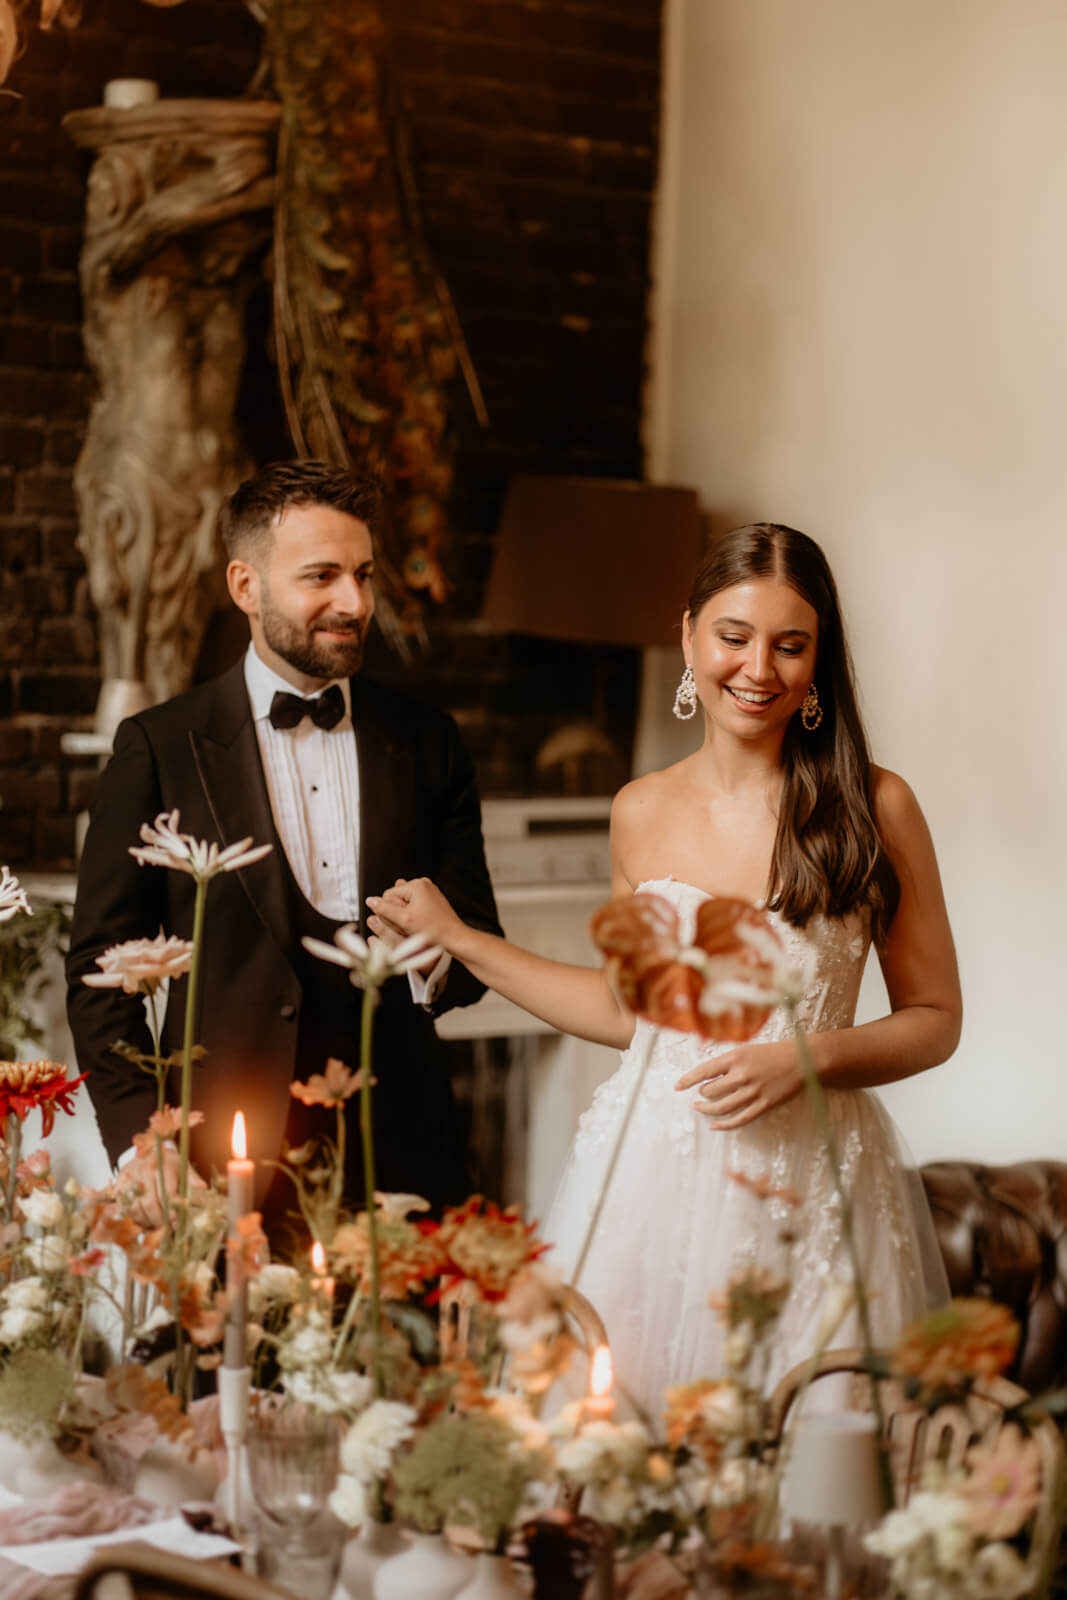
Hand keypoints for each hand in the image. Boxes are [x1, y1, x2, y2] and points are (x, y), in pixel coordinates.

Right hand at [114, 1143, 205, 1228]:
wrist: (149, 1150)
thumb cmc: (169, 1162)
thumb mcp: (183, 1166)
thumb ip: (192, 1177)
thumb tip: (202, 1186)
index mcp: (164, 1165)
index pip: (167, 1194)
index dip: (172, 1211)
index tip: (177, 1223)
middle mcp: (145, 1169)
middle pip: (150, 1203)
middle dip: (159, 1220)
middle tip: (166, 1229)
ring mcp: (130, 1176)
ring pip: (135, 1207)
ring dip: (145, 1221)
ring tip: (155, 1227)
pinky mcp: (119, 1182)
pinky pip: (124, 1205)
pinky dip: (133, 1217)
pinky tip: (142, 1221)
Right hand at [368, 877, 463, 956]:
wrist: (454, 938)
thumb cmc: (434, 930)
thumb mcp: (404, 920)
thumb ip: (384, 909)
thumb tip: (371, 900)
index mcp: (416, 885)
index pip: (387, 895)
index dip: (390, 911)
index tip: (401, 921)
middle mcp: (424, 884)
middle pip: (396, 899)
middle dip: (399, 913)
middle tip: (410, 925)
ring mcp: (429, 892)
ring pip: (405, 905)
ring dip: (406, 916)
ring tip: (417, 925)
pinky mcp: (432, 901)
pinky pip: (415, 907)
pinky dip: (414, 917)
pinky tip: (421, 924)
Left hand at [674, 1039, 804, 1128]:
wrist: (802, 1060)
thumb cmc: (772, 1053)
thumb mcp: (746, 1049)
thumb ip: (727, 1062)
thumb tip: (705, 1074)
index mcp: (736, 1057)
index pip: (704, 1070)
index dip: (687, 1080)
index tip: (677, 1087)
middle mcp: (742, 1075)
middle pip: (710, 1091)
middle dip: (701, 1094)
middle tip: (700, 1095)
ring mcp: (753, 1092)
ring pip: (721, 1107)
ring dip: (707, 1109)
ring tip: (699, 1108)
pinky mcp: (764, 1105)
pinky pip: (739, 1119)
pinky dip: (724, 1125)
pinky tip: (714, 1126)